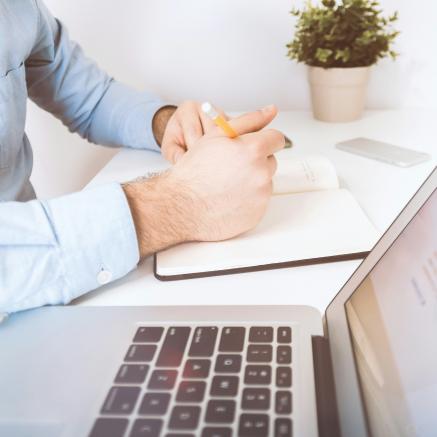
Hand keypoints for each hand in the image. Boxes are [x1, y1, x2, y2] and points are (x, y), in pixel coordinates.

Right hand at [124, 105, 283, 257]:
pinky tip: (228, 199)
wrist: (182, 206)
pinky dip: (248, 200)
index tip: (252, 146)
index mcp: (254, 150)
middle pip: (270, 161)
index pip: (277, 139)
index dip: (263, 141)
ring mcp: (261, 196)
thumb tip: (271, 110)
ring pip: (264, 182)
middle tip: (231, 167)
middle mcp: (261, 173)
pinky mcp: (258, 214)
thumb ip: (249, 120)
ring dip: (252, 181)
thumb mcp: (217, 136)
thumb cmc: (195, 171)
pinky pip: (259, 202)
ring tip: (227, 184)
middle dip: (255, 162)